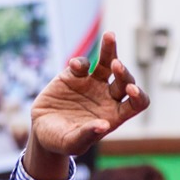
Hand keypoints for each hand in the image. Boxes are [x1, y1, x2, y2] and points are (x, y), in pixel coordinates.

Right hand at [23, 32, 148, 179]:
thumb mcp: (72, 143)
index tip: (131, 89)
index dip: (138, 95)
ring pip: (108, 62)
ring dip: (110, 50)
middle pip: (125, 79)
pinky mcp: (75, 75)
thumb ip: (87, 135)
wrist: (40, 131)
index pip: (137, 103)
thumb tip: (104, 125)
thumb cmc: (60, 142)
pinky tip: (75, 68)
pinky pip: (83, 63)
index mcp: (114, 115)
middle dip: (123, 72)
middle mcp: (108, 97)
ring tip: (109, 36)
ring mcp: (93, 84)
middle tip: (115, 66)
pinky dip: (80, 63)